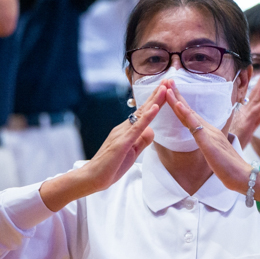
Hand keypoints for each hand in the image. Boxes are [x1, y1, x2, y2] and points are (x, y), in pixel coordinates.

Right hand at [40, 82, 166, 210]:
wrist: (92, 178)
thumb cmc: (111, 167)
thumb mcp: (133, 153)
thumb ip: (142, 141)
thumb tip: (151, 130)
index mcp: (127, 130)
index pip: (144, 113)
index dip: (155, 101)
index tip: (165, 90)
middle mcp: (124, 128)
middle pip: (144, 109)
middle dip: (156, 94)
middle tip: (167, 80)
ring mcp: (122, 133)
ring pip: (142, 114)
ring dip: (154, 100)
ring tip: (164, 88)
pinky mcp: (122, 142)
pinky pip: (137, 127)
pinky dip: (147, 117)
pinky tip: (154, 108)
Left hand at [164, 79, 251, 192]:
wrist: (244, 177)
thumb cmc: (230, 169)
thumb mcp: (216, 154)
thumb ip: (210, 146)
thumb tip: (205, 143)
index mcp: (209, 133)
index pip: (191, 115)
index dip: (180, 103)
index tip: (171, 91)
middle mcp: (209, 130)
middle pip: (189, 110)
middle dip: (176, 95)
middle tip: (167, 80)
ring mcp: (209, 134)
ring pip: (189, 114)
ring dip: (177, 99)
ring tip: (168, 87)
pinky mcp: (208, 143)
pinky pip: (194, 126)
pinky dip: (185, 114)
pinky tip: (178, 105)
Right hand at [229, 68, 259, 147]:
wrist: (226, 151)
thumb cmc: (237, 139)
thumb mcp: (251, 127)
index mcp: (249, 109)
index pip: (257, 92)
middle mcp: (247, 109)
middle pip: (257, 90)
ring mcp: (247, 114)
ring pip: (257, 97)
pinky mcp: (248, 122)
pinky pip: (258, 111)